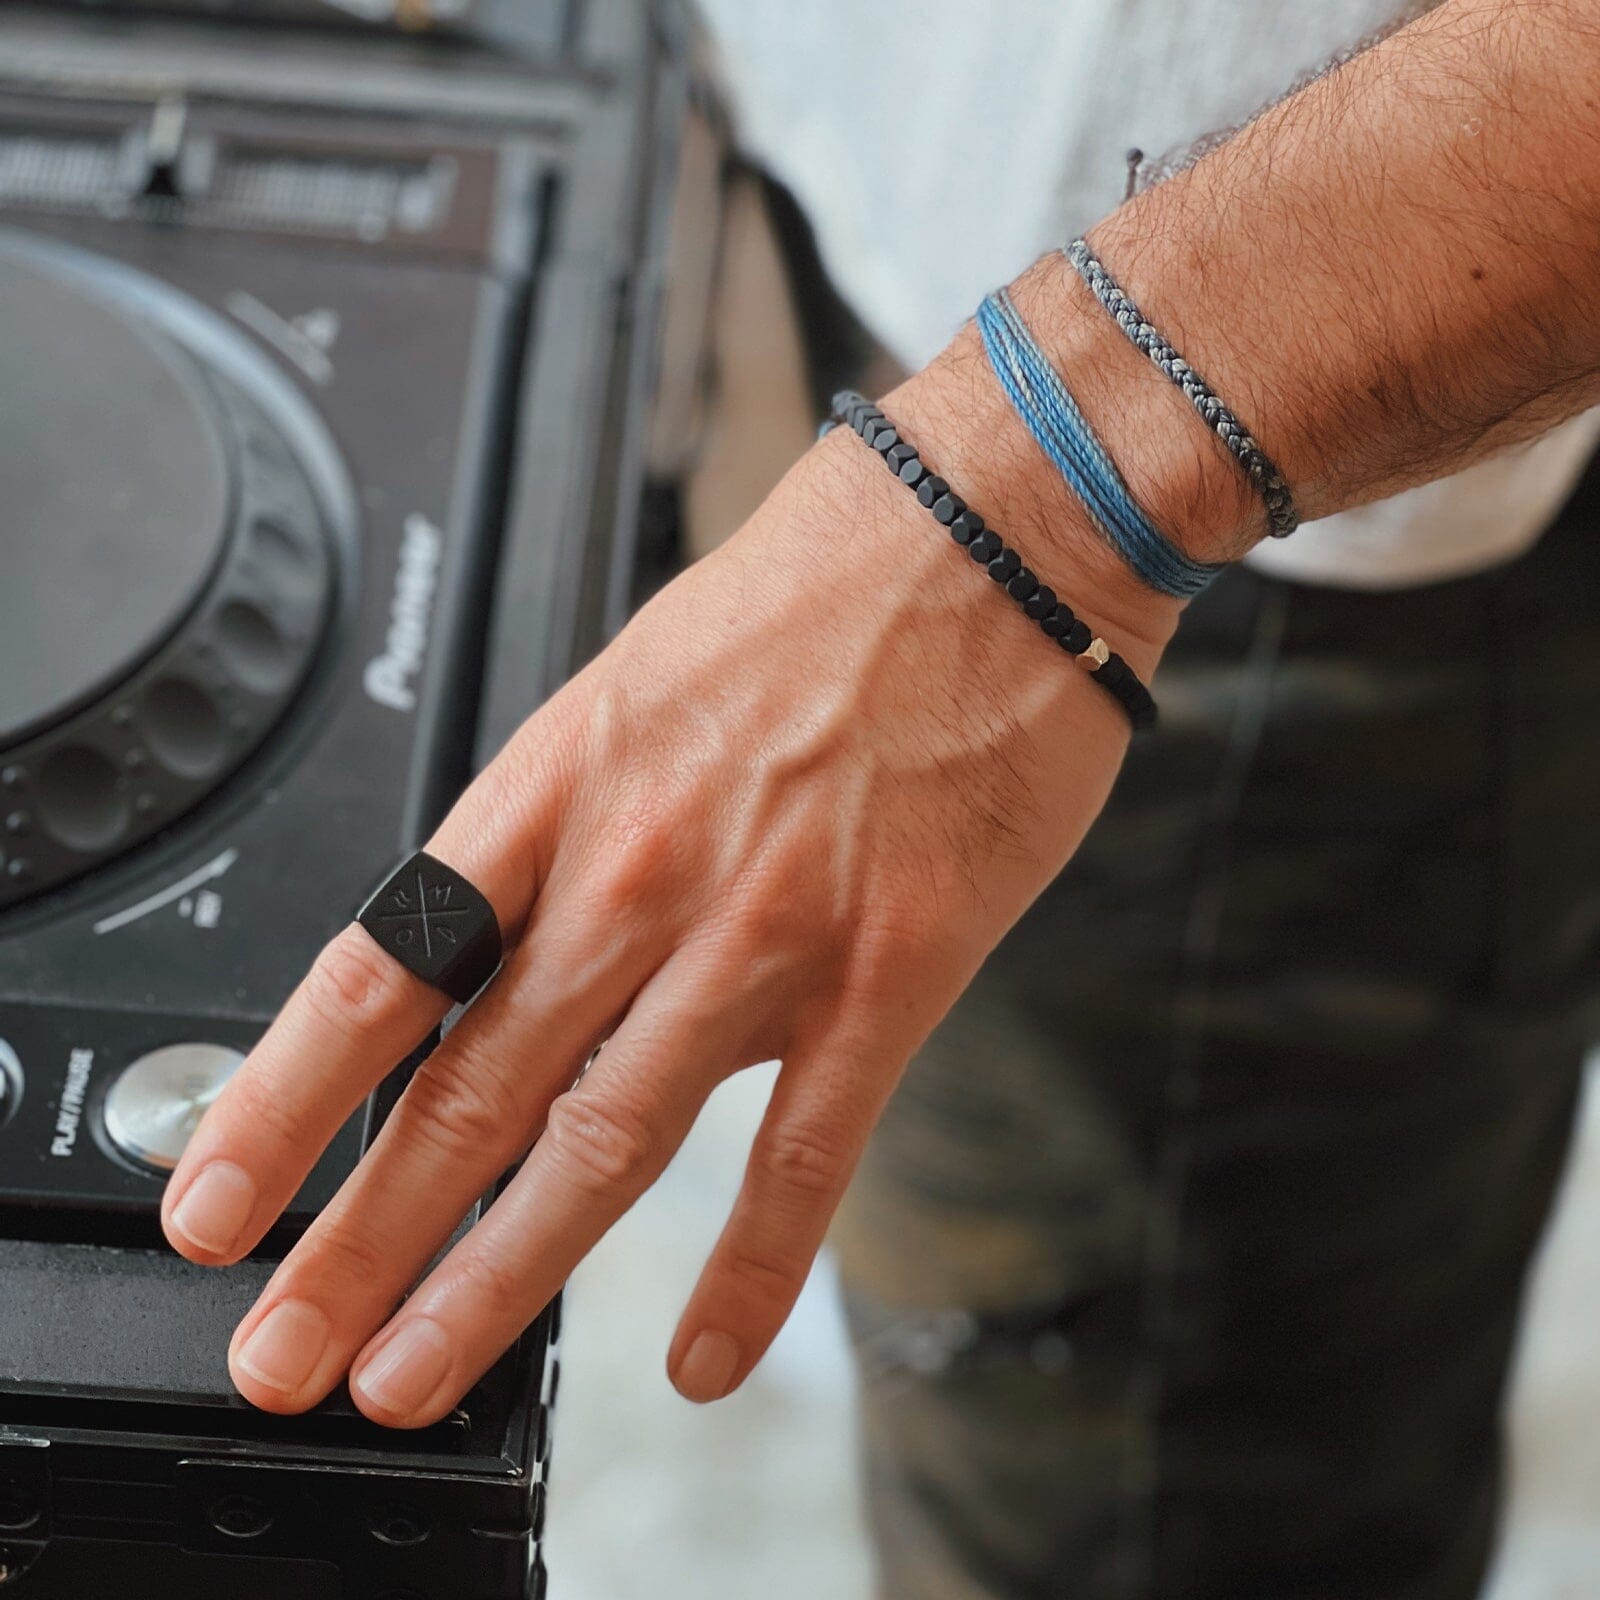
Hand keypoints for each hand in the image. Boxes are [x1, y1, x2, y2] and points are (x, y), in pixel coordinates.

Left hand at [160, 335, 1177, 1427]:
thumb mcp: (638, 678)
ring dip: (498, 1274)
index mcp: (563, 780)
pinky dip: (748, 1268)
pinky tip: (703, 1355)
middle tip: (287, 1344)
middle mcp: (641, 866)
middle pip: (470, 1084)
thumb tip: (495, 935)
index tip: (222, 1194)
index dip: (284, 1099)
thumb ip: (566, 818)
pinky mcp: (892, 966)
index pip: (386, 968)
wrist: (996, 533)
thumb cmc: (822, 588)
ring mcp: (765, 928)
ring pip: (606, 1136)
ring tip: (419, 1371)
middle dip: (361, 1235)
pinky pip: (805, 1149)